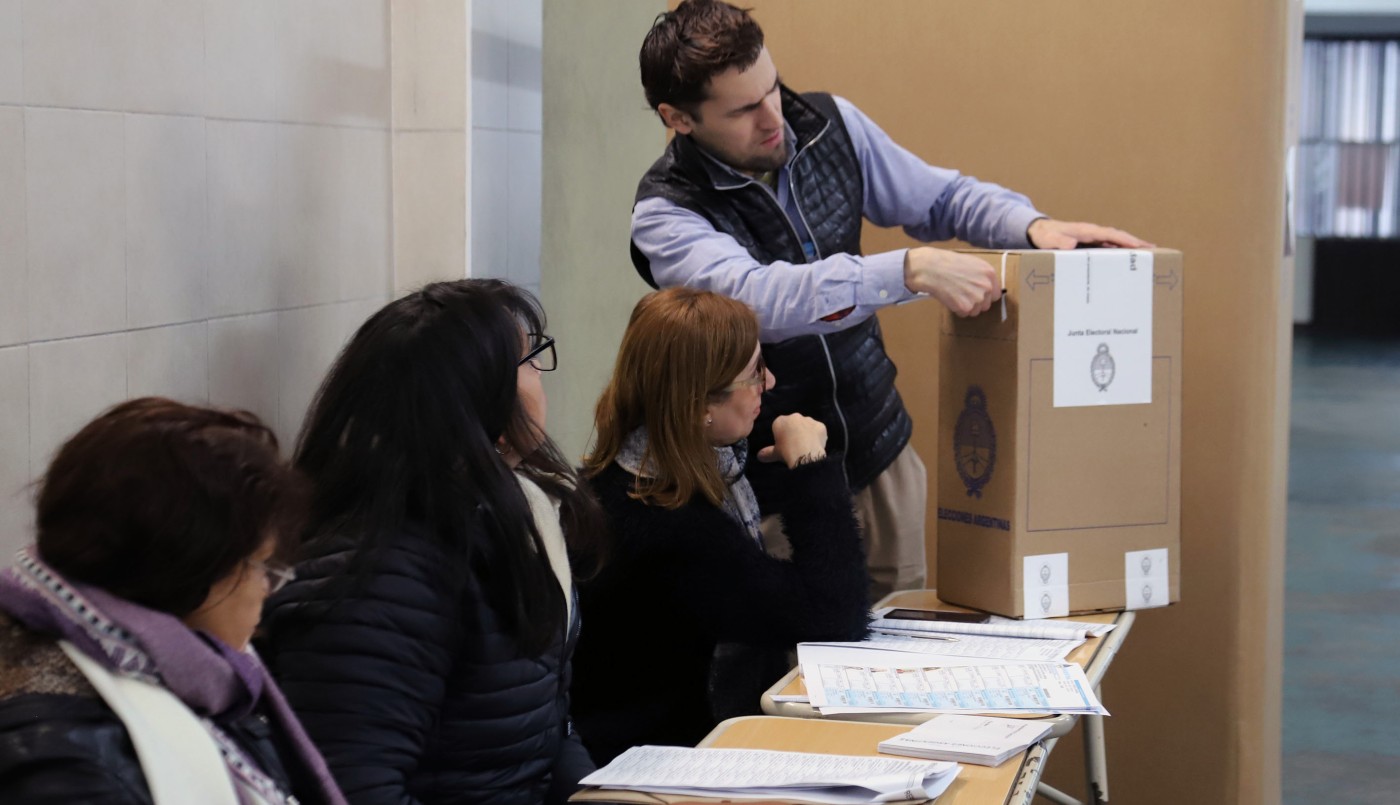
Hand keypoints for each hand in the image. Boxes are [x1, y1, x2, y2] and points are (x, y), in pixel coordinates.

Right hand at [757, 414, 826, 467]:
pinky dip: (817, 436)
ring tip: (806, 446)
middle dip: (795, 431)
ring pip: (807, 425)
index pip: (779, 425)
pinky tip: (816, 445)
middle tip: (795, 445)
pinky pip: (818, 430)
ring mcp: (809, 420)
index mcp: (780, 421)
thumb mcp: (774, 454)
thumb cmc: (786, 452)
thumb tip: (759, 456)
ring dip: (807, 432)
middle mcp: (794, 417)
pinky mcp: (820, 425)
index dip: (782, 435)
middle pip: (794, 423)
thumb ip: (767, 453)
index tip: (784, 444)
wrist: (805, 454)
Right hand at [903, 247, 998, 317]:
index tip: (977, 295)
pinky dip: (956, 309)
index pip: (995, 294)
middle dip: (975, 303)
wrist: (931, 268)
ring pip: (975, 311)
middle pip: (986, 305)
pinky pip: (964, 314)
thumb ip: (981, 276)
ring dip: (965, 307)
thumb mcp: (971, 263)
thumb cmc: (947, 263)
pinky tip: (949, 298)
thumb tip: (985, 288)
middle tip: (961, 294)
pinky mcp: (966, 307)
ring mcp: (977, 297)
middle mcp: (986, 286)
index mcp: (989, 273)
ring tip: (954, 294)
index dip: (985, 296)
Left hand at [1027, 218, 1152, 248]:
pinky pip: (1108, 246)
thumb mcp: (1047, 239)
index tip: (1139, 246)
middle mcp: (1092, 232)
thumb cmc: (1043, 235)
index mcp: (1086, 230)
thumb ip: (1057, 241)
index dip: (1124, 240)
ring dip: (1131, 247)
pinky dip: (1120, 251)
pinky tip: (1128, 258)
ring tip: (1148, 255)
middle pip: (1118, 236)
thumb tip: (1071, 244)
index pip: (1109, 234)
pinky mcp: (1091, 243)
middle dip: (1135, 242)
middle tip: (1152, 251)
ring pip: (1115, 241)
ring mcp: (1093, 238)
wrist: (1039, 231)